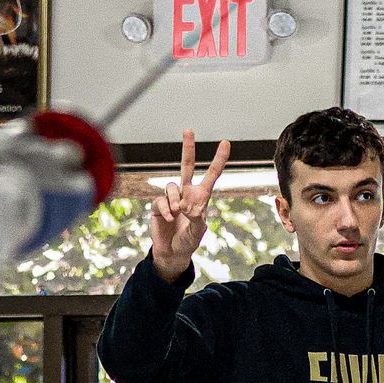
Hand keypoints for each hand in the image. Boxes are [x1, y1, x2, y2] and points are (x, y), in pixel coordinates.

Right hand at [151, 130, 230, 279]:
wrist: (172, 252)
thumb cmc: (189, 241)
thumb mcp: (199, 231)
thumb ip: (197, 219)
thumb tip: (187, 206)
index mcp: (200, 197)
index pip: (211, 175)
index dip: (218, 160)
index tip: (225, 143)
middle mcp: (186, 193)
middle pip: (186, 166)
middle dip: (188, 148)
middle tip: (188, 130)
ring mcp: (171, 198)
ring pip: (171, 186)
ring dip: (175, 200)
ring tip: (178, 213)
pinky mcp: (158, 205)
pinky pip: (161, 200)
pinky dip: (166, 209)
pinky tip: (169, 218)